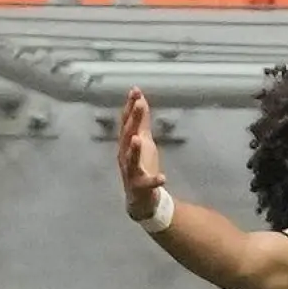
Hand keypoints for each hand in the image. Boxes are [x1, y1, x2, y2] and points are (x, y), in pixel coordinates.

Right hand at [117, 87, 166, 220]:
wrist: (140, 198)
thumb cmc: (141, 166)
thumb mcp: (143, 140)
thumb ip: (142, 121)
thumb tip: (141, 99)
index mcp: (126, 144)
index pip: (126, 122)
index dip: (130, 106)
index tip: (135, 90)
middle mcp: (124, 156)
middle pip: (127, 136)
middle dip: (133, 120)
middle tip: (139, 103)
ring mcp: (130, 172)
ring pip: (129, 159)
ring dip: (133, 149)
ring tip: (138, 139)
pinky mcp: (139, 187)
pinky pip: (146, 183)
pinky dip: (154, 180)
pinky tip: (163, 177)